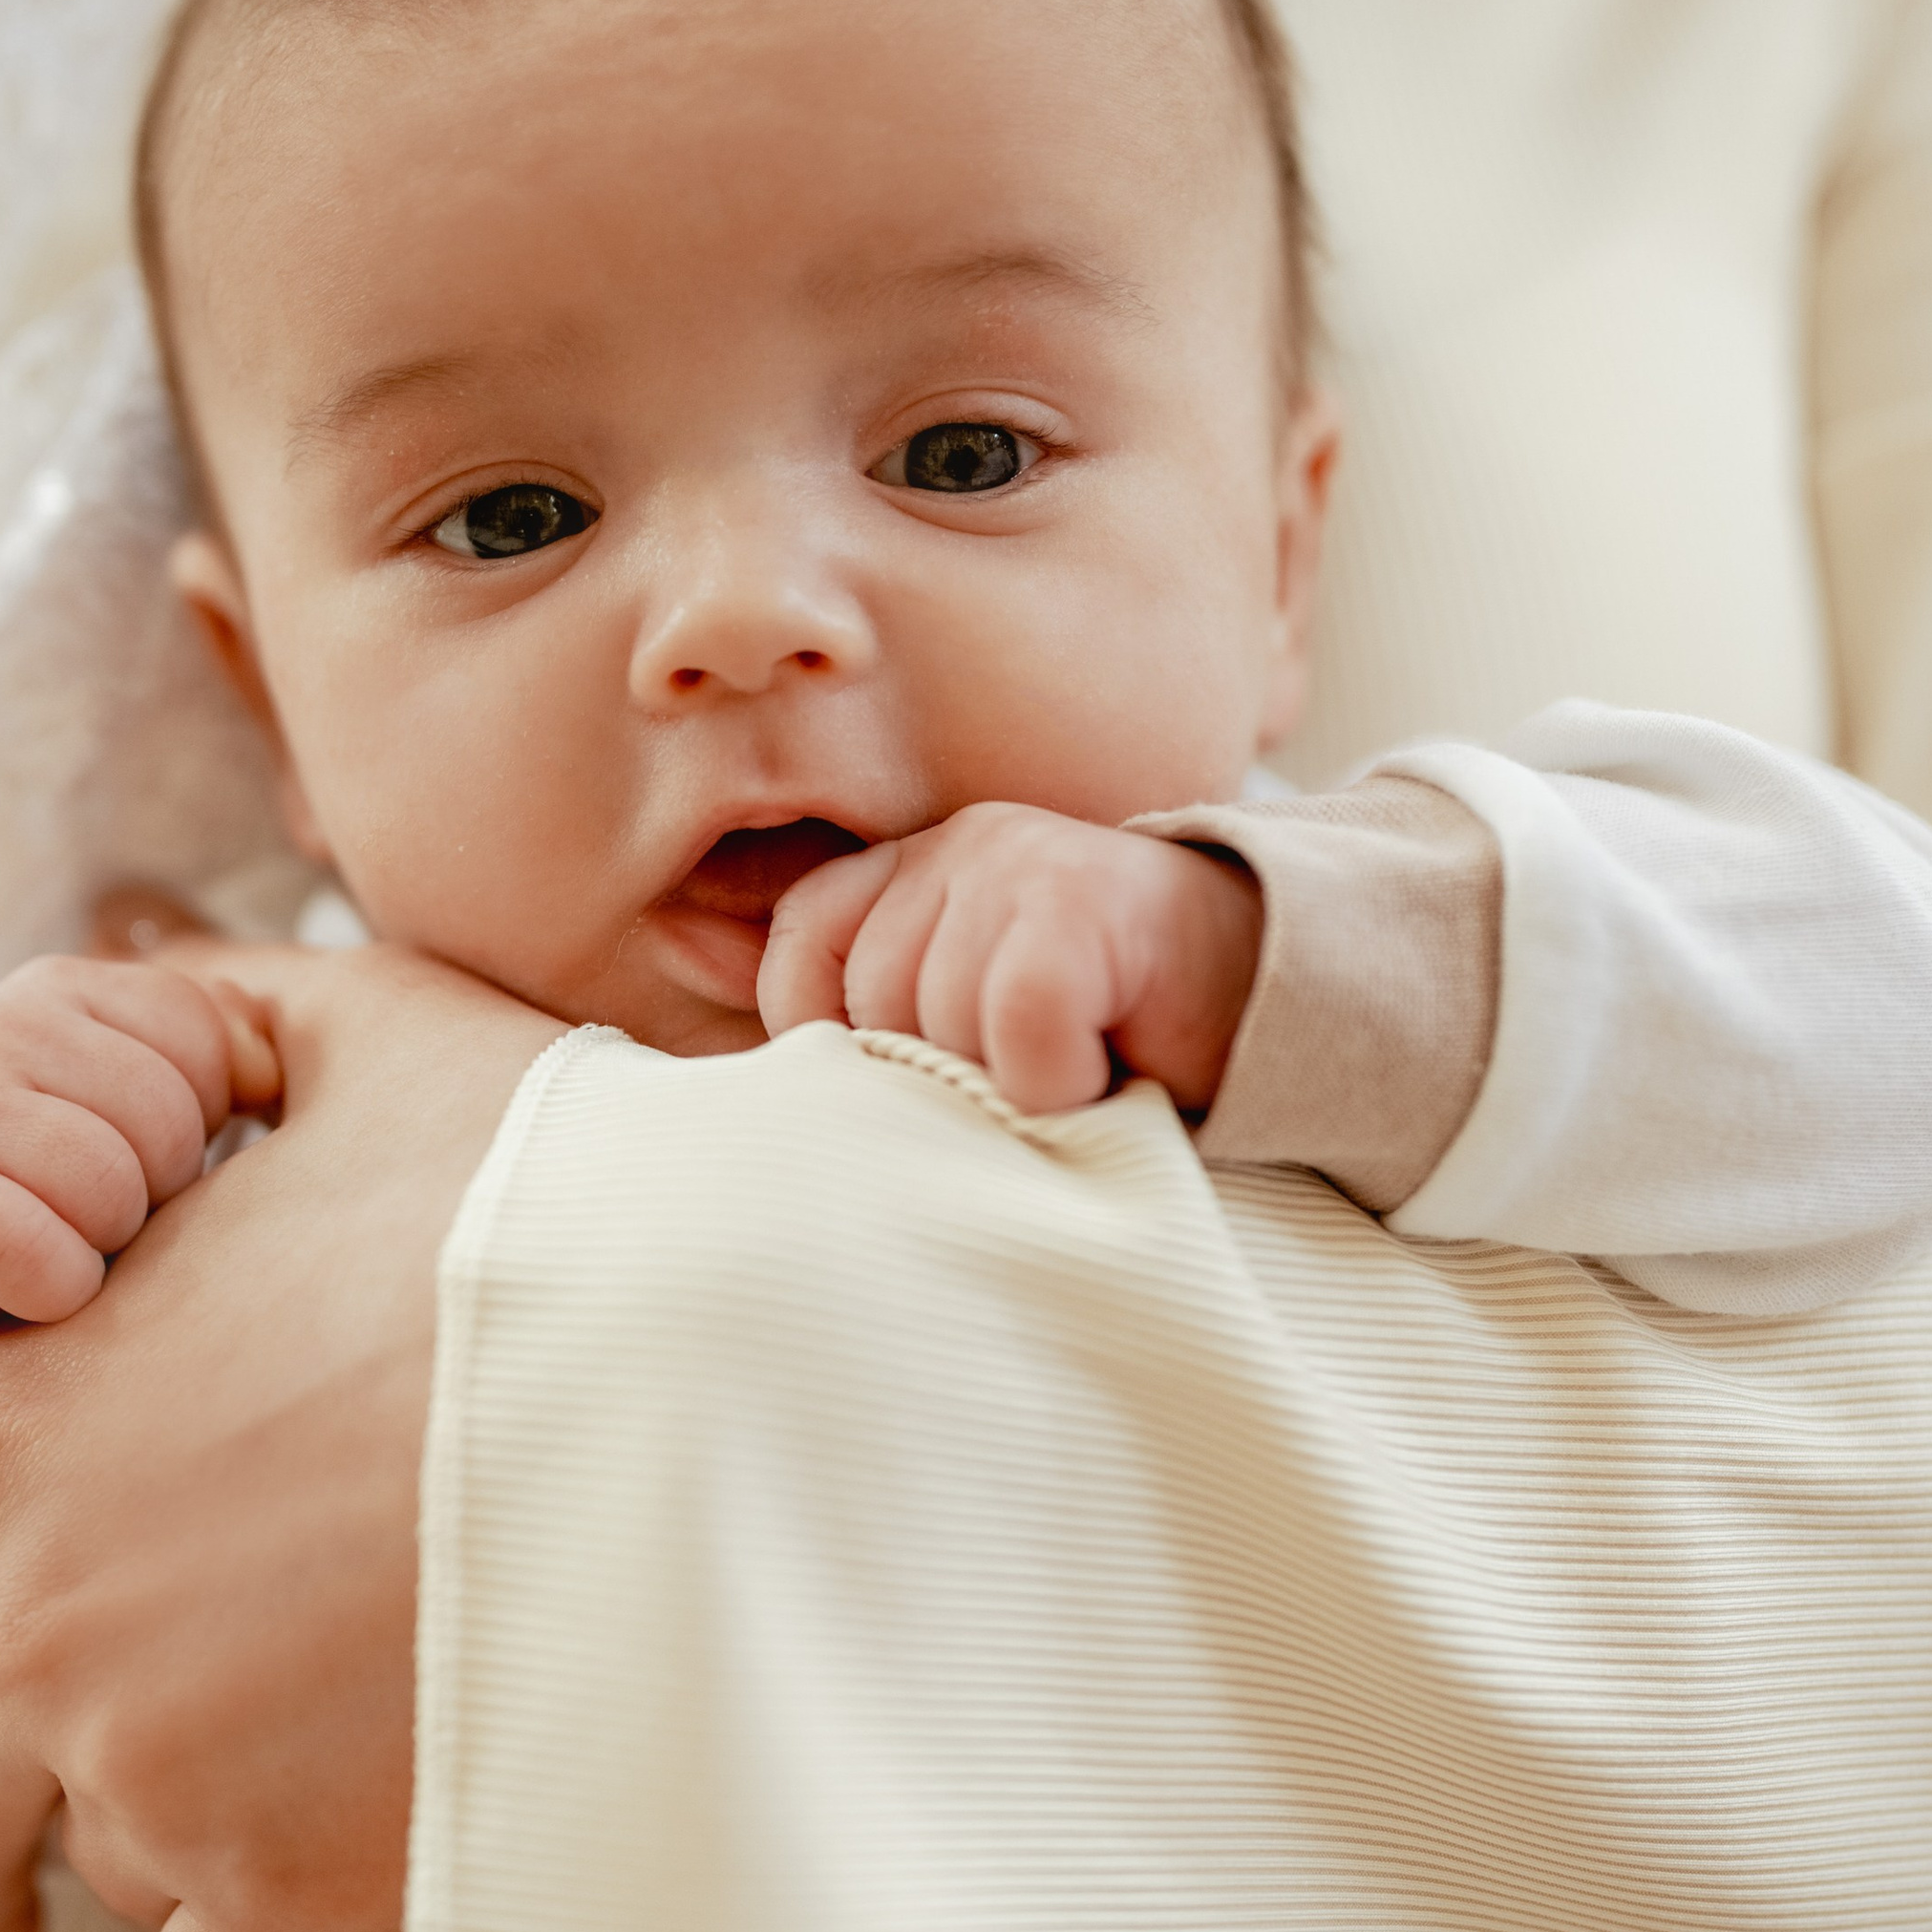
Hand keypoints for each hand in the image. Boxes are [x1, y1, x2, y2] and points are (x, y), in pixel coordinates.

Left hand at [0, 944, 562, 1931]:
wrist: (752, 1393)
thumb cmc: (559, 1200)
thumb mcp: (365, 1040)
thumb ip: (209, 1022)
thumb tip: (135, 975)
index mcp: (19, 1423)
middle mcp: (48, 1625)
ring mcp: (164, 1780)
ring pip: (64, 1885)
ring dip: (91, 1887)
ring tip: (118, 1917)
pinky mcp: (297, 1903)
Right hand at [0, 955, 281, 1389]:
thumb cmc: (57, 1192)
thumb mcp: (147, 1108)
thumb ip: (220, 1057)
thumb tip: (267, 1066)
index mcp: (70, 988)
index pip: (206, 1041)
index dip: (199, 1120)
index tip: (140, 1153)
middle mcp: (4, 1023)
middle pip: (168, 1122)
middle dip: (154, 1193)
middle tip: (93, 1212)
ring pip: (109, 1190)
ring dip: (101, 1247)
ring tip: (58, 1242)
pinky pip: (35, 1250)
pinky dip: (50, 1289)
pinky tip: (22, 1285)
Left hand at [757, 804, 1262, 1115]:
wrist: (1271, 1007)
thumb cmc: (1104, 1030)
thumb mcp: (949, 1012)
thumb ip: (817, 980)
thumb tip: (659, 934)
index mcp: (917, 866)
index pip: (802, 941)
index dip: (830, 1029)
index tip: (905, 1075)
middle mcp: (964, 846)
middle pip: (866, 1000)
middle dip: (937, 1073)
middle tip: (1021, 1077)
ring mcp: (1023, 865)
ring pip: (934, 1020)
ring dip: (1004, 1085)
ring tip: (1067, 1072)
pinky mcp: (1083, 906)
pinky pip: (1014, 1024)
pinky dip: (1057, 1081)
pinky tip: (1101, 1073)